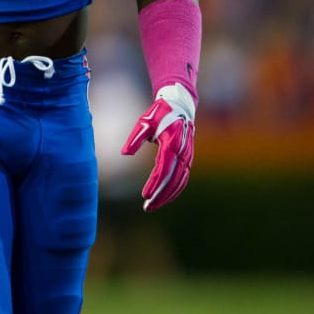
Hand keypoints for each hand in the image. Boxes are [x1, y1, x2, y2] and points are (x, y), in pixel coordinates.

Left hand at [121, 82, 195, 210]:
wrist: (180, 106)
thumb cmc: (159, 114)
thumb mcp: (144, 122)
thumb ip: (135, 138)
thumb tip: (125, 153)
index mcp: (172, 143)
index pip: (164, 168)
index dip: (155, 183)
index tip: (145, 194)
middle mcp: (183, 152)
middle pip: (173, 179)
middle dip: (161, 195)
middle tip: (147, 207)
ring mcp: (188, 157)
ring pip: (180, 182)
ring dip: (168, 196)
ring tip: (152, 206)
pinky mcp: (188, 160)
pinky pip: (183, 179)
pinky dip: (174, 190)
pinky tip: (163, 197)